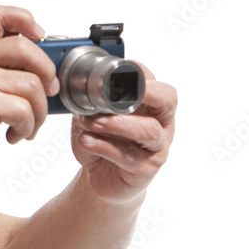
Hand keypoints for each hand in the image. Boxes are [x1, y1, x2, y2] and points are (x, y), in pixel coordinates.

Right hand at [0, 4, 59, 170]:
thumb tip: (42, 64)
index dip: (24, 19)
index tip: (39, 36)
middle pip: (25, 48)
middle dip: (47, 73)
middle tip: (48, 91)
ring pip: (31, 84)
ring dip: (39, 111)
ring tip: (27, 123)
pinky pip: (23, 109)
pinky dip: (28, 126)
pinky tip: (16, 133)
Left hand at [71, 63, 176, 203]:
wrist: (100, 177)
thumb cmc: (102, 143)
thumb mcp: (92, 119)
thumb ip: (90, 105)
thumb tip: (80, 92)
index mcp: (151, 106)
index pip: (155, 83)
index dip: (141, 74)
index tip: (117, 70)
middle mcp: (162, 124)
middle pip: (168, 101)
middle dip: (146, 92)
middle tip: (117, 94)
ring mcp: (157, 148)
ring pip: (148, 130)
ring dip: (118, 123)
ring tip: (91, 123)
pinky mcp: (146, 169)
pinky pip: (129, 156)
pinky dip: (104, 146)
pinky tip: (86, 141)